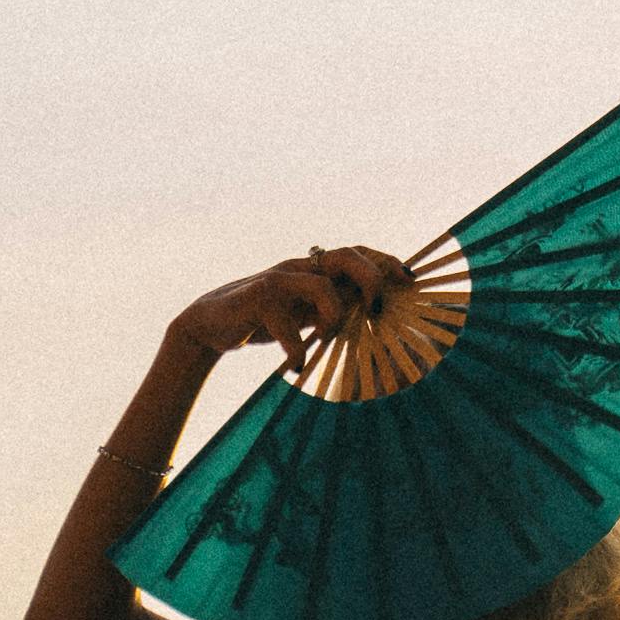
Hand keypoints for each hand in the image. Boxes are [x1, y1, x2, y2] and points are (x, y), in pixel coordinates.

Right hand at [166, 247, 412, 375]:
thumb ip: (333, 309)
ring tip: (326, 338)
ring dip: (333, 316)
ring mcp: (278, 280)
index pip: (357, 252)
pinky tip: (296, 366)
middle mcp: (300, 268)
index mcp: (314, 269)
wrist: (211, 324)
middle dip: (371, 278)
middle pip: (345, 255)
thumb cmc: (266, 319)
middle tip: (376, 308)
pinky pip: (286, 324)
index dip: (385, 262)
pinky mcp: (257, 299)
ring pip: (320, 284)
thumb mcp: (304, 313)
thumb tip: (372, 317)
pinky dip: (296, 348)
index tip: (409, 280)